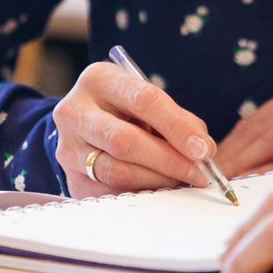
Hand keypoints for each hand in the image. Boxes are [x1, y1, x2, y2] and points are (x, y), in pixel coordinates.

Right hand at [53, 61, 216, 197]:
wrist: (87, 123)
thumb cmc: (126, 109)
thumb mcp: (149, 100)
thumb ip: (178, 120)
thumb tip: (203, 151)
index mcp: (99, 79)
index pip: (143, 100)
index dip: (177, 127)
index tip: (203, 149)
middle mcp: (75, 111)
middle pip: (124, 141)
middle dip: (169, 160)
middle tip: (198, 172)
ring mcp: (68, 147)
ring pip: (116, 170)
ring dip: (157, 179)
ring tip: (181, 180)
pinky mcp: (72, 177)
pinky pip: (110, 192)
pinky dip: (141, 192)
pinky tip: (159, 188)